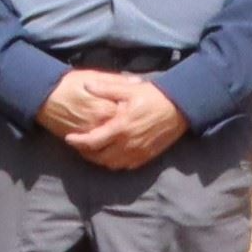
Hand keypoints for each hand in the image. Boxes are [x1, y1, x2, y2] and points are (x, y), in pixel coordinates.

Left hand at [40, 70, 185, 171]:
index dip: (77, 142)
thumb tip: (86, 85)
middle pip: (99, 157)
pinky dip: (116, 163)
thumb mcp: (130, 88)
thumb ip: (106, 88)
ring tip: (95, 151)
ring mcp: (138, 152)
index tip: (69, 138)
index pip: (92, 141)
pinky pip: (126, 166)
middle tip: (80, 145)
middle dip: (86, 153)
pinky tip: (113, 154)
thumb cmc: (155, 96)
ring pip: (112, 164)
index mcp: (120, 127)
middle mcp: (127, 143)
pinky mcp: (147, 156)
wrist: (182, 107)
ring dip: (100, 160)